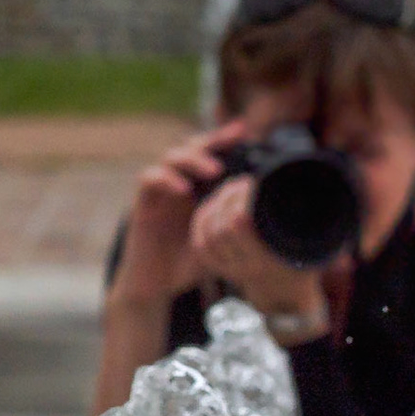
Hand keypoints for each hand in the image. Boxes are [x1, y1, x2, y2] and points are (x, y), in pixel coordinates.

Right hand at [106, 127, 240, 306]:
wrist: (159, 284)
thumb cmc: (191, 262)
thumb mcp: (223, 240)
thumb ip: (238, 224)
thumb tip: (271, 217)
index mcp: (199, 187)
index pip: (210, 153)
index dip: (224, 139)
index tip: (245, 131)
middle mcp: (179, 183)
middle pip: (191, 147)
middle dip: (212, 140)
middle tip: (233, 141)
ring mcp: (160, 191)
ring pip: (170, 157)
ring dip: (192, 159)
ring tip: (214, 170)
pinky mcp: (143, 203)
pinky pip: (149, 179)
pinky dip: (166, 178)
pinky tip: (184, 189)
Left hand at [189, 174, 327, 320]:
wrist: (288, 295)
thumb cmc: (304, 262)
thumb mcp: (313, 244)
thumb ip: (307, 221)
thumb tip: (301, 186)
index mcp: (267, 260)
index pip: (238, 222)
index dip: (241, 198)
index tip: (254, 183)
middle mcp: (246, 268)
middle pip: (220, 225)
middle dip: (229, 198)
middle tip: (244, 183)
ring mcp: (230, 270)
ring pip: (208, 233)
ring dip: (216, 206)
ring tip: (231, 190)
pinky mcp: (219, 269)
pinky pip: (200, 244)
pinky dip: (202, 223)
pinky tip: (213, 206)